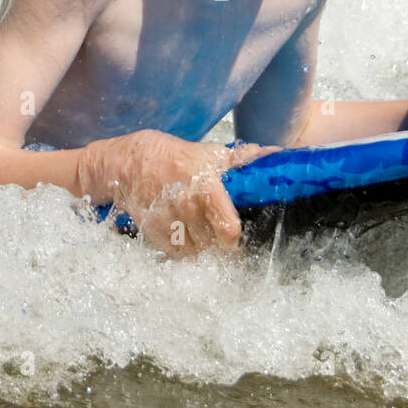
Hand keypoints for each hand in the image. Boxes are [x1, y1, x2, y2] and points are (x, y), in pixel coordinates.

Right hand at [76, 130, 278, 257]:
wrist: (131, 163)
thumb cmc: (177, 157)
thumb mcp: (211, 154)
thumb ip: (244, 159)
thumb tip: (276, 154)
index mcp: (207, 187)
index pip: (228, 229)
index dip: (236, 240)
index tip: (237, 238)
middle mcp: (188, 206)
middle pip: (213, 243)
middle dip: (217, 242)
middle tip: (215, 231)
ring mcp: (169, 221)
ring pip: (196, 251)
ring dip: (199, 245)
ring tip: (196, 226)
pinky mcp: (154, 233)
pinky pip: (177, 253)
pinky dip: (182, 247)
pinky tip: (180, 229)